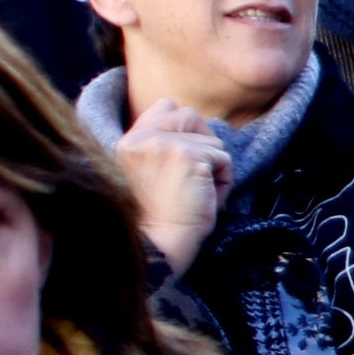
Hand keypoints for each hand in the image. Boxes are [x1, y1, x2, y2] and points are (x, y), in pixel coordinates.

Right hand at [116, 100, 234, 275]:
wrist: (157, 247)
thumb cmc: (158, 221)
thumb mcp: (149, 175)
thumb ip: (161, 147)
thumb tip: (197, 128)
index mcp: (129, 142)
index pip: (166, 107)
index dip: (184, 128)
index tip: (186, 159)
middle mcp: (143, 137)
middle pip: (192, 116)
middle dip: (204, 144)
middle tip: (196, 178)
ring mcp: (166, 144)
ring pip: (213, 141)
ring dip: (215, 169)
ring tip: (196, 195)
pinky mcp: (189, 156)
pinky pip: (224, 160)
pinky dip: (224, 183)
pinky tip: (205, 201)